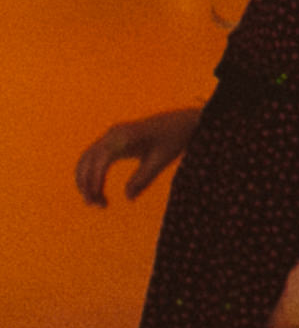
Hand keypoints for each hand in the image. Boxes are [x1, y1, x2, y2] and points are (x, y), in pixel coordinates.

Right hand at [76, 110, 198, 206]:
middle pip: (87, 160)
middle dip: (86, 184)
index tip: (99, 200)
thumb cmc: (174, 139)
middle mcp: (113, 134)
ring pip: (86, 160)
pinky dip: (91, 174)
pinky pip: (93, 158)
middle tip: (97, 206)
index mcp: (125, 136)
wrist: (183, 121)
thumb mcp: (162, 161)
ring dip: (85, 181)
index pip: (100, 160)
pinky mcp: (112, 140)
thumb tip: (128, 198)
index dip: (95, 181)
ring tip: (97, 203)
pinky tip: (98, 192)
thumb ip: (144, 179)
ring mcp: (110, 136)